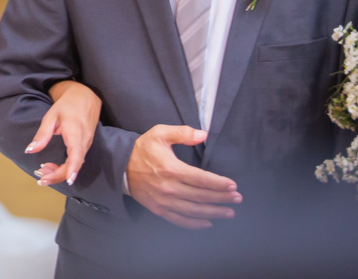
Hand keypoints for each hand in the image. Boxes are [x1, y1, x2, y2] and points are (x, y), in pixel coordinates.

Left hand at [28, 81, 101, 186]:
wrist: (85, 97)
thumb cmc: (67, 105)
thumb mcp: (51, 117)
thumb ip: (42, 135)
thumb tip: (29, 151)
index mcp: (76, 133)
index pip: (77, 155)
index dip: (73, 169)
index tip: (69, 181)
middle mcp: (84, 141)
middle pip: (74, 165)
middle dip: (58, 175)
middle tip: (40, 179)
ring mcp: (87, 144)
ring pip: (75, 164)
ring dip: (59, 172)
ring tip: (42, 172)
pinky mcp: (85, 146)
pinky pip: (76, 160)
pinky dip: (64, 166)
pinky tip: (51, 166)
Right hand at [126, 125, 241, 229]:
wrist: (120, 166)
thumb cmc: (143, 149)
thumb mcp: (160, 133)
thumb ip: (182, 133)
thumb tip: (203, 134)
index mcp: (171, 169)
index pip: (201, 179)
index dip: (219, 184)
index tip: (233, 186)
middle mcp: (169, 188)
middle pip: (201, 196)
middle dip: (222, 199)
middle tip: (238, 199)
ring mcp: (163, 201)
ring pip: (194, 211)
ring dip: (214, 213)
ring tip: (229, 213)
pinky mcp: (158, 209)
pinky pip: (180, 220)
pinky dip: (195, 224)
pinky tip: (208, 222)